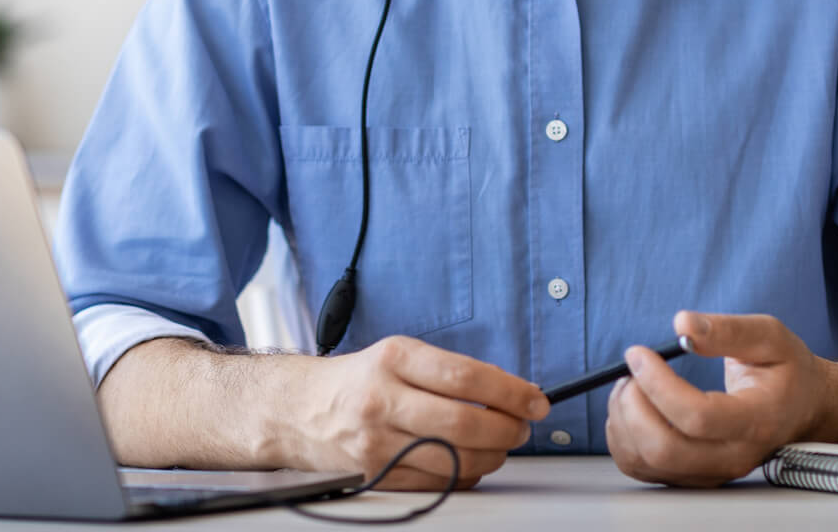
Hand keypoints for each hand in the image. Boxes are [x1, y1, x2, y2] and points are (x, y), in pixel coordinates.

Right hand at [291, 335, 550, 490]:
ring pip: (454, 459)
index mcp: (394, 359)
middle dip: (508, 429)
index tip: (536, 400)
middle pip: (464, 423)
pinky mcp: (376, 473)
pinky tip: (471, 462)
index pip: (465, 377)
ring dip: (493, 456)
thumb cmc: (360, 380)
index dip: (510, 391)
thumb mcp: (400, 355)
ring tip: (502, 445)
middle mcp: (382, 399)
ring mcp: (377, 441)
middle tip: (523, 427)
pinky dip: (465, 475)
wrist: (301, 410)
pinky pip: (436, 482)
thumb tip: (512, 391)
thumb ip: (451, 371)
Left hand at [604, 310, 829, 486]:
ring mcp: (712, 473)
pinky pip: (641, 468)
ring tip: (631, 385)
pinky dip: (623, 439)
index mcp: (757, 420)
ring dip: (623, 420)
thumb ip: (728, 329)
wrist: (802, 409)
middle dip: (633, 406)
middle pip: (665, 449)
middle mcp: (734, 456)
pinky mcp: (692, 477)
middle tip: (631, 372)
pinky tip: (634, 409)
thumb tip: (682, 324)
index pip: (698, 417)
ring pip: (648, 462)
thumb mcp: (770, 336)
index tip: (639, 353)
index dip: (658, 383)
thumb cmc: (786, 372)